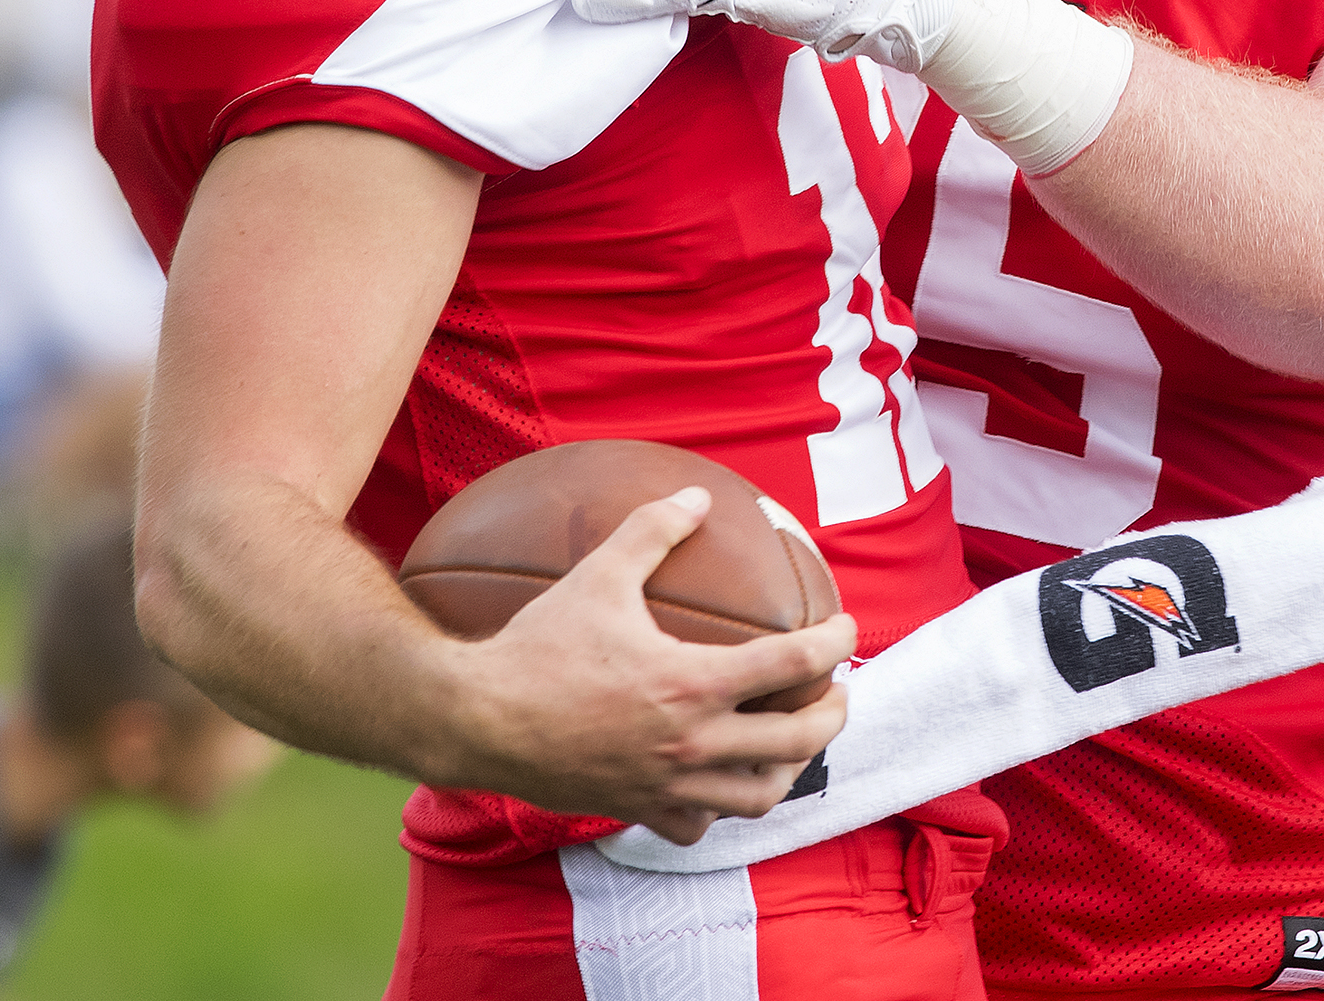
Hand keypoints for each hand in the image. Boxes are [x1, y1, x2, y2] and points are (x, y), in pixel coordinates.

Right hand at [448, 485, 853, 844]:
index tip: (846, 628)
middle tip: (837, 692)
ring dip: (789, 769)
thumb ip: (652, 529)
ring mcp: (668, 787)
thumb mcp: (598, 574)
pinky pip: (699, 826)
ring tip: (794, 743)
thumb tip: (697, 497)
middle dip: (832, 715)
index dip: (834, 644)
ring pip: (759, 796)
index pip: (793, 666)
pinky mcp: (638, 811)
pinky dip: (721, 807)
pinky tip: (719, 783)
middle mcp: (691, 744)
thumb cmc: (538, 646)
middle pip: (797, 742)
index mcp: (693, 683)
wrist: (477, 722)